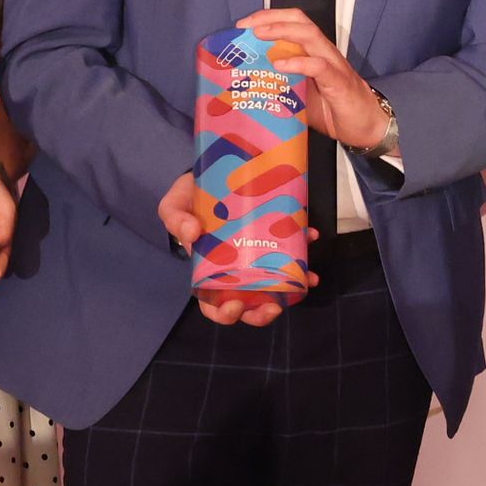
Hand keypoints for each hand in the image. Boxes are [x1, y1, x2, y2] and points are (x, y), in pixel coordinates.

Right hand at [160, 169, 307, 327]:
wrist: (210, 172)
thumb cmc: (189, 199)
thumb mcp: (174, 206)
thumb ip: (176, 220)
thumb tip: (191, 234)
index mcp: (208, 271)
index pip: (214, 304)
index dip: (225, 313)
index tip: (236, 306)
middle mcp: (234, 268)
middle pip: (249, 302)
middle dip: (264, 311)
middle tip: (274, 306)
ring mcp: (256, 255)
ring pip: (276, 280)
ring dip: (294, 283)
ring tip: (306, 278)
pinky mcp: (272, 236)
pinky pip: (290, 247)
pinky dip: (303, 246)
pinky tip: (311, 236)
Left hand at [236, 9, 393, 153]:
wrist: (368, 128)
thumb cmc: (334, 111)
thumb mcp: (301, 96)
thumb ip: (281, 86)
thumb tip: (249, 87)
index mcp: (314, 53)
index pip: (293, 22)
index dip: (268, 17)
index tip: (243, 26)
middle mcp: (324, 53)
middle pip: (300, 21)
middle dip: (271, 17)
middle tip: (246, 26)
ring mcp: (333, 65)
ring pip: (310, 35)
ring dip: (282, 31)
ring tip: (259, 35)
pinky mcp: (339, 82)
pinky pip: (320, 66)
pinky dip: (299, 63)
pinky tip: (281, 65)